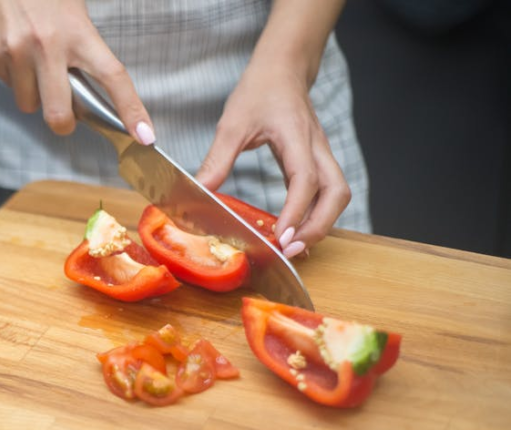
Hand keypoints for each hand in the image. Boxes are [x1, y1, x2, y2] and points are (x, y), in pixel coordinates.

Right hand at [0, 0, 155, 144]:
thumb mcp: (73, 12)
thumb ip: (82, 53)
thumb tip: (84, 100)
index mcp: (78, 32)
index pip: (112, 77)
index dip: (131, 110)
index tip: (144, 135)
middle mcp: (47, 44)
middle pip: (59, 113)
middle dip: (64, 121)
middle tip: (66, 113)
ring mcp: (16, 50)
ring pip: (28, 104)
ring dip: (34, 94)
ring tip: (33, 62)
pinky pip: (5, 84)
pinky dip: (12, 76)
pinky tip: (14, 49)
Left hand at [194, 61, 351, 257]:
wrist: (283, 69)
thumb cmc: (260, 90)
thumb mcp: (233, 123)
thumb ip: (218, 158)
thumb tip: (201, 191)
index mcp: (297, 136)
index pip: (306, 178)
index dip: (296, 210)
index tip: (282, 235)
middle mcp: (316, 148)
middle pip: (337, 194)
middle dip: (318, 226)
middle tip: (291, 250)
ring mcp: (320, 155)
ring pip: (337, 195)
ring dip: (321, 224)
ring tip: (294, 246)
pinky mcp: (317, 161)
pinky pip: (326, 193)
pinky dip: (315, 215)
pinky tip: (294, 230)